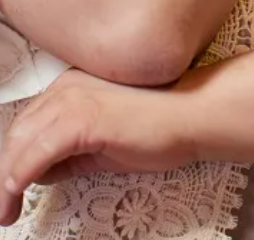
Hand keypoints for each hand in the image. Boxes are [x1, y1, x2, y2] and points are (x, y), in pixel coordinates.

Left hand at [0, 69, 193, 226]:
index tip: (9, 185)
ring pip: (20, 143)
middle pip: (17, 133)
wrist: (194, 113)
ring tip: (6, 209)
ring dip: (6, 180)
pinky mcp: (82, 118)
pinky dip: (20, 176)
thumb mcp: (103, 144)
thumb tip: (40, 173)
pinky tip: (17, 194)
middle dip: (4, 171)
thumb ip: (69, 154)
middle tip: (3, 205)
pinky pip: (37, 152)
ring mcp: (74, 100)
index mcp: (72, 85)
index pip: (26, 123)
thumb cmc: (161, 125)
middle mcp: (67, 87)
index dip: (13, 157)